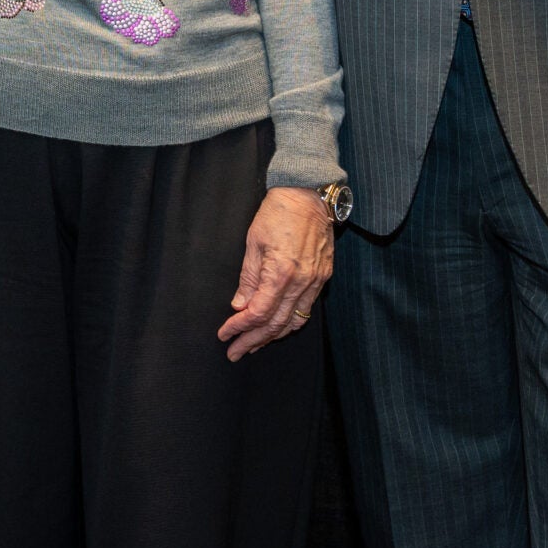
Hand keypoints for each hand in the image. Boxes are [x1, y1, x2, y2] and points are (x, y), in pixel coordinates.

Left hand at [217, 186, 333, 360]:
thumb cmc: (277, 213)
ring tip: (254, 345)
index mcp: (281, 273)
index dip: (240, 328)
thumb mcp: (254, 242)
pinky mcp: (323, 277)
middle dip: (253, 341)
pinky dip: (290, 323)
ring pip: (293, 321)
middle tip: (235, 352)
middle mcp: (302, 282)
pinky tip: (278, 327)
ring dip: (272, 336)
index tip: (225, 335)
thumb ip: (249, 278)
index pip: (258, 313)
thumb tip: (240, 305)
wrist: (309, 195)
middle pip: (276, 324)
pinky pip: (307, 309)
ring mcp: (316, 281)